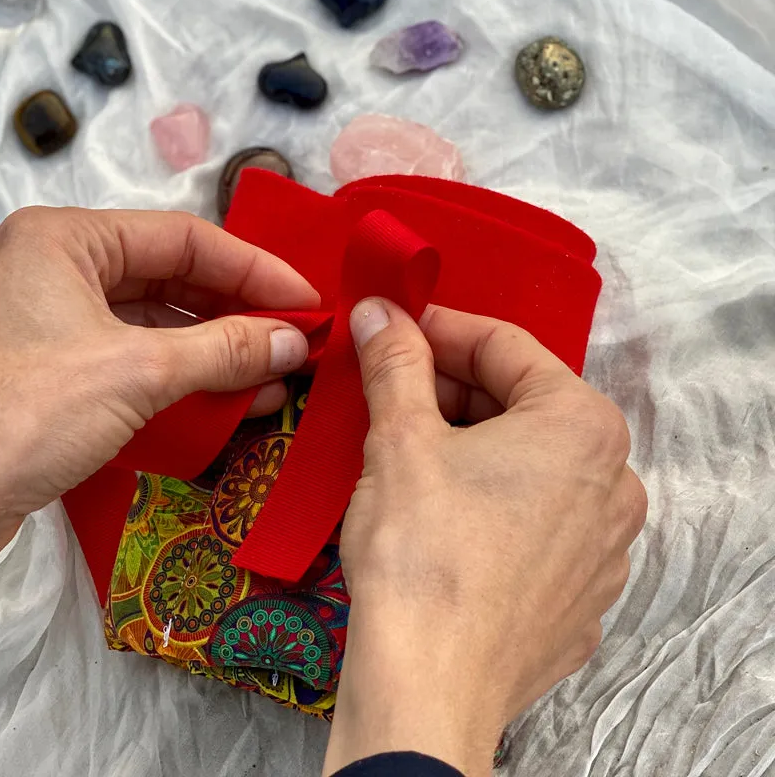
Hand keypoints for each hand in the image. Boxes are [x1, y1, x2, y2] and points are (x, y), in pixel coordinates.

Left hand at [0, 207, 317, 634]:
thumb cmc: (26, 412)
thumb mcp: (135, 372)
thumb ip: (222, 350)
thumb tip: (293, 341)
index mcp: (62, 238)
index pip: (180, 238)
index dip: (253, 270)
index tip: (310, 303)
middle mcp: (50, 267)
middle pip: (164, 278)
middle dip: (233, 313)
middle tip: (298, 344)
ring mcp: (42, 324)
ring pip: (145, 323)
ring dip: (209, 352)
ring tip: (275, 380)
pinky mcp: (40, 377)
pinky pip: (122, 362)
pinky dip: (172, 380)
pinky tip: (225, 403)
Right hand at [324, 299, 645, 776]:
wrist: (430, 683)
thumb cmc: (423, 548)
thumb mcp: (400, 435)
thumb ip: (395, 360)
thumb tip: (380, 311)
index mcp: (582, 426)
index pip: (505, 346)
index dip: (439, 329)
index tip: (392, 329)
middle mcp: (614, 482)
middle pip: (523, 405)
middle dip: (452, 390)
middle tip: (389, 391)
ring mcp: (605, 550)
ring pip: (531, 468)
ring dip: (471, 447)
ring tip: (407, 452)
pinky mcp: (580, 601)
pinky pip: (536, 527)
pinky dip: (491, 506)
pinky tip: (439, 519)